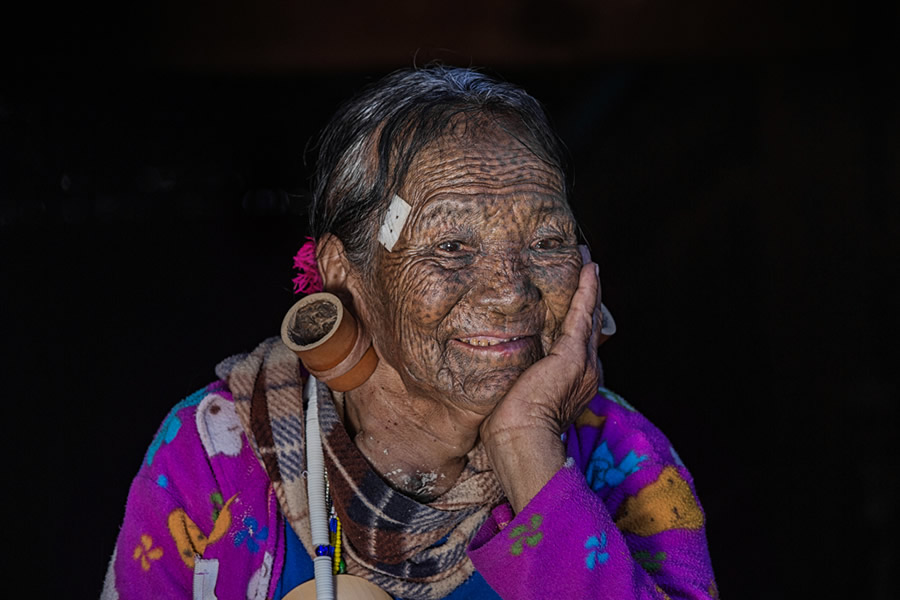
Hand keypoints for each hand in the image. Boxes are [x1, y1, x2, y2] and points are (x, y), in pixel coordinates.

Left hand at [480, 247, 602, 510]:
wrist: (520, 438)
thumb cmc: (510, 426)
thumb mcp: (515, 395)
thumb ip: (516, 377)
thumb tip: (498, 369)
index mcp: (573, 382)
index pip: (577, 343)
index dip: (579, 319)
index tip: (575, 299)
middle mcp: (586, 371)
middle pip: (589, 325)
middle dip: (590, 297)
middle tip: (589, 269)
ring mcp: (582, 362)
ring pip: (589, 315)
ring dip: (590, 287)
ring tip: (589, 261)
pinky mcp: (572, 355)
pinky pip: (581, 314)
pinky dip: (586, 290)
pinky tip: (588, 269)